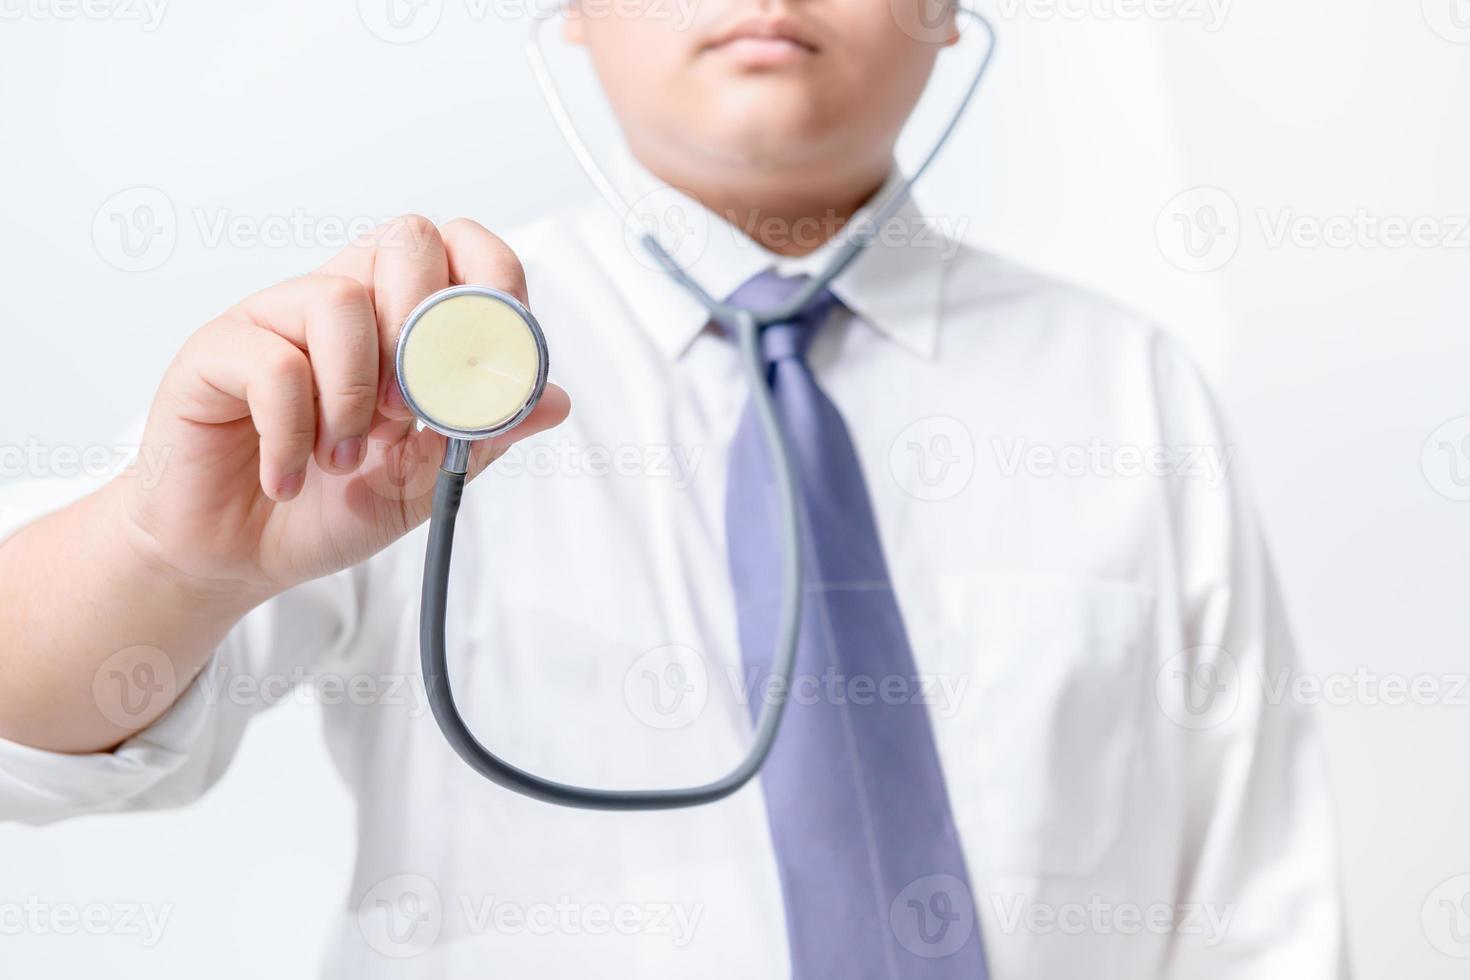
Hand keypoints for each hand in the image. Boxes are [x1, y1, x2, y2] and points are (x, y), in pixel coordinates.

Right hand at [116, 215, 569, 599]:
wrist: (237, 554)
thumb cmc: (326, 505)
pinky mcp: (218, 351)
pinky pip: (272, 364)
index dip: (494, 287)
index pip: (460, 250)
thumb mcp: (424, 479)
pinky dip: (292, 435)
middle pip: (406, 238)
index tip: (494, 363)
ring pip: (338, 300)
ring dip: (354, 397)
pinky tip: (289, 476)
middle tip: (410, 409)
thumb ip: (483, 435)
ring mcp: (276, 319)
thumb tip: (553, 400)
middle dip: (427, 326)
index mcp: (399, 320)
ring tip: (341, 457)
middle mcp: (341, 302)